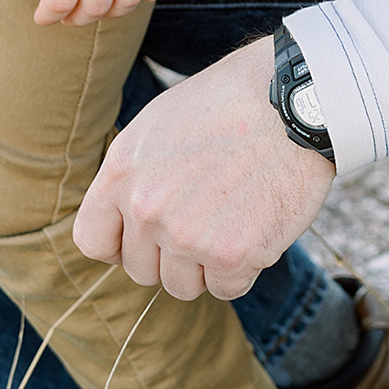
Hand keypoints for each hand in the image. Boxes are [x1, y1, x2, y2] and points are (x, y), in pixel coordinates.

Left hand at [73, 35, 333, 300]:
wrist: (295, 99)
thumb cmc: (231, 103)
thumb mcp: (160, 123)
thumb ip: (134, 175)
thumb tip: (126, 221)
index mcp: (121, 171)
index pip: (93, 241)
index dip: (121, 245)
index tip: (147, 238)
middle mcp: (146, 208)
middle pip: (142, 270)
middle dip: (171, 254)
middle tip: (208, 216)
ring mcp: (187, 235)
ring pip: (183, 286)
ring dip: (207, 265)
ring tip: (234, 217)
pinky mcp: (232, 254)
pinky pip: (227, 289)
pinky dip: (244, 268)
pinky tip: (257, 226)